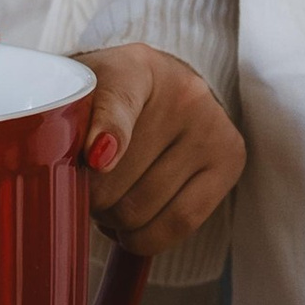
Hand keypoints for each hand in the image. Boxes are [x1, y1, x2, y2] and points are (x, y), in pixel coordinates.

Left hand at [76, 47, 245, 259]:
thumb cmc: (111, 101)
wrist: (166, 89)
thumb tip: (96, 161)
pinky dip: (144, 238)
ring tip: (111, 202)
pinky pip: (179, 224)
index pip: (118, 101)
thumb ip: (73, 121)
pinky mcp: (230, 161)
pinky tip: (132, 225)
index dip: (107, 132)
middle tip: (87, 189)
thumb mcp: (85, 95)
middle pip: (115, 178)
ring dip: (112, 221)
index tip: (95, 159)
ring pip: (140, 210)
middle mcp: (182, 93)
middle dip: (89, 197)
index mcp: (134, 67)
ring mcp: (211, 127)